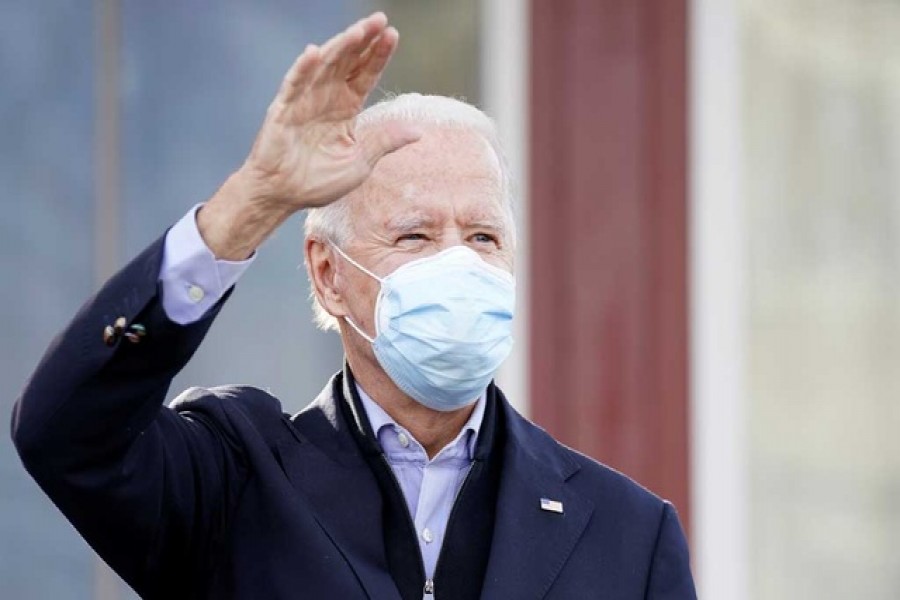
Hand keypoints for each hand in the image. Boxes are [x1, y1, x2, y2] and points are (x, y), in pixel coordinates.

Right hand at [199, 13, 420, 258]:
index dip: (378, 55)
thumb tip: (418, 131)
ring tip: (358, 30)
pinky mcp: (282, 110)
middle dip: (363, 41)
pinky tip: (314, 53)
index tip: (393, 34)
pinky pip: (293, 85)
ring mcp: (303, 101)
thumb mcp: (360, 163)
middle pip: (347, 62)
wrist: (283, 196)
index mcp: (346, 107)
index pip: (365, 75)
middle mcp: (326, 97)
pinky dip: (302, 69)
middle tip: (380, 19)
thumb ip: (384, 142)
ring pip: (323, 66)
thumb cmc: (318, 182)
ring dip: (340, 47)